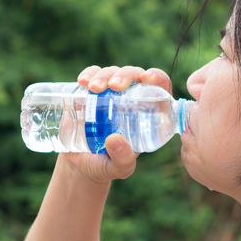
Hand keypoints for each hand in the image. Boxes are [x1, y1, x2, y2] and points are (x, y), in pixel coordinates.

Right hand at [59, 65, 173, 183]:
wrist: (80, 164)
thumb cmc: (106, 165)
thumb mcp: (118, 168)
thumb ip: (122, 159)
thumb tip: (115, 139)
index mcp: (148, 114)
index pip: (160, 89)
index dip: (158, 77)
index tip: (147, 78)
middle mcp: (131, 99)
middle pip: (135, 76)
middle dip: (126, 75)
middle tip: (114, 86)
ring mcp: (110, 93)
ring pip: (113, 72)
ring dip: (104, 74)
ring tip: (93, 88)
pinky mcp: (91, 91)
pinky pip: (92, 75)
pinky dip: (89, 73)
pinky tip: (83, 81)